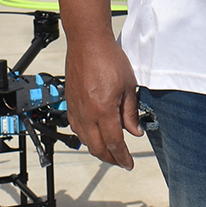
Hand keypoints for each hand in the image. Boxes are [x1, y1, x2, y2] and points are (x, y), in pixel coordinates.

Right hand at [65, 35, 142, 169]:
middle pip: (97, 147)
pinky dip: (85, 136)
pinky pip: (76, 127)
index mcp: (103, 111)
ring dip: (97, 148)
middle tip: (120, 160)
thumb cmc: (108, 58)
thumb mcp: (128, 86)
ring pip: (84, 140)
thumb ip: (131, 112)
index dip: (122, 157)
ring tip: (109, 149)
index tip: (128, 164)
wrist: (88, 42)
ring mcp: (76, 109)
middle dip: (110, 158)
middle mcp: (87, 114)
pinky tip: (93, 133)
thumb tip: (135, 131)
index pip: (114, 143)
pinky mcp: (70, 102)